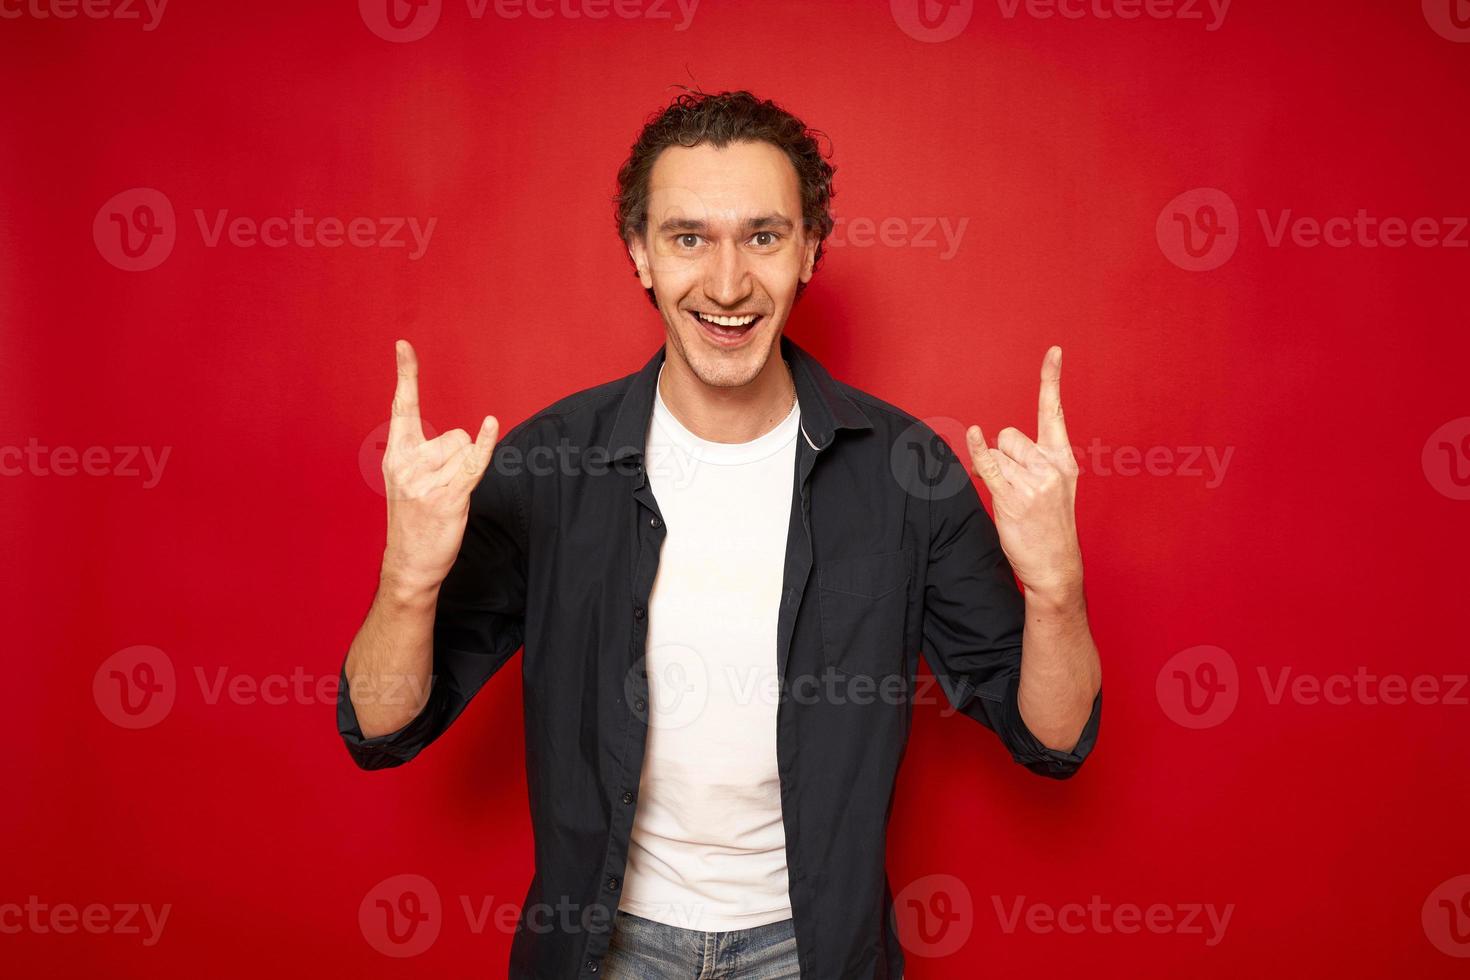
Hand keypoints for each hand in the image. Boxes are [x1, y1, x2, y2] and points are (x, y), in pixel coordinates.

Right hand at [380, 339, 498, 594]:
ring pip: (464, 450)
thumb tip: (462, 439)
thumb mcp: (407, 481)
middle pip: (452, 435)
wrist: (409, 563)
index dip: (406, 374)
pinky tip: (491, 424)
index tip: (404, 344)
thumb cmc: (414, 521)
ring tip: (447, 497)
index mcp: (396, 454)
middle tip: (440, 489)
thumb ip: (423, 454)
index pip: (402, 406)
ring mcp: (427, 479)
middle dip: (457, 457)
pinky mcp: (448, 494)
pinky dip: (485, 445)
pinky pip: (474, 462)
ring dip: (465, 472)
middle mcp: (408, 462)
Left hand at [966, 346, 1082, 607]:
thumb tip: (997, 443)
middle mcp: (1051, 466)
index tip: (1054, 351)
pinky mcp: (1012, 498)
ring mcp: (1032, 482)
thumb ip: (1036, 460)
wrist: (1056, 565)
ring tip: (1013, 499)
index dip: (1052, 380)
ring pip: (997, 454)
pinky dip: (978, 450)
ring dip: (996, 472)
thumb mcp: (1056, 487)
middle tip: (1017, 485)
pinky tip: (973, 435)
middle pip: (1010, 435)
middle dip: (1004, 454)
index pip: (1055, 412)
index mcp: (1064, 460)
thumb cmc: (1050, 526)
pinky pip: (988, 465)